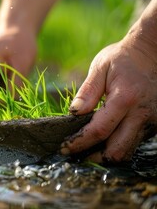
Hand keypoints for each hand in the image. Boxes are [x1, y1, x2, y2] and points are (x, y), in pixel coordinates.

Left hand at [62, 34, 156, 162]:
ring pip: (127, 151)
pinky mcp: (155, 125)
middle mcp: (143, 114)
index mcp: (126, 99)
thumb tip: (74, 112)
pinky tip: (102, 142)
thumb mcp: (100, 67)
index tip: (63, 148)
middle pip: (117, 150)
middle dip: (93, 158)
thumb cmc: (122, 58)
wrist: (152, 54)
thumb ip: (87, 91)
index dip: (79, 143)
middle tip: (74, 155)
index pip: (99, 131)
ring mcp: (152, 122)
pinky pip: (134, 143)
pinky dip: (117, 146)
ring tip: (85, 151)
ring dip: (105, 155)